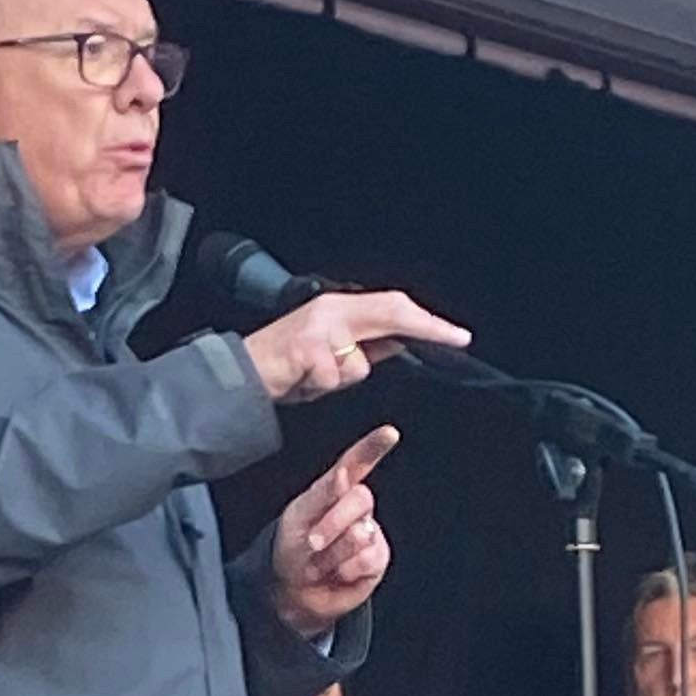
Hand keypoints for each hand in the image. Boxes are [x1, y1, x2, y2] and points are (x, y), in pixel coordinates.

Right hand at [244, 286, 469, 403]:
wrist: (239, 377)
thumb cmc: (284, 367)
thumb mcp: (331, 352)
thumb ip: (365, 346)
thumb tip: (401, 344)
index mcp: (340, 308)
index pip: (393, 307)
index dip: (426, 320)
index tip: (456, 335)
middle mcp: (332, 310)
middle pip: (390, 312)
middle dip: (425, 327)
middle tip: (457, 338)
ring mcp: (318, 327)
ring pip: (358, 361)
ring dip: (342, 378)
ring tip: (313, 379)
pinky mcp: (305, 348)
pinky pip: (333, 377)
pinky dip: (319, 388)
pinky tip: (301, 383)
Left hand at [268, 426, 396, 628]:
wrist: (295, 591)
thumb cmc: (293, 547)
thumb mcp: (298, 517)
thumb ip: (322, 494)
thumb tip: (345, 475)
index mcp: (335, 489)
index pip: (357, 461)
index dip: (374, 446)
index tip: (390, 433)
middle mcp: (356, 507)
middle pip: (362, 499)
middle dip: (333, 524)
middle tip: (313, 543)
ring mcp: (370, 532)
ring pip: (362, 534)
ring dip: (333, 554)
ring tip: (320, 562)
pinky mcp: (377, 558)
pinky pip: (368, 559)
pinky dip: (347, 569)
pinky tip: (337, 573)